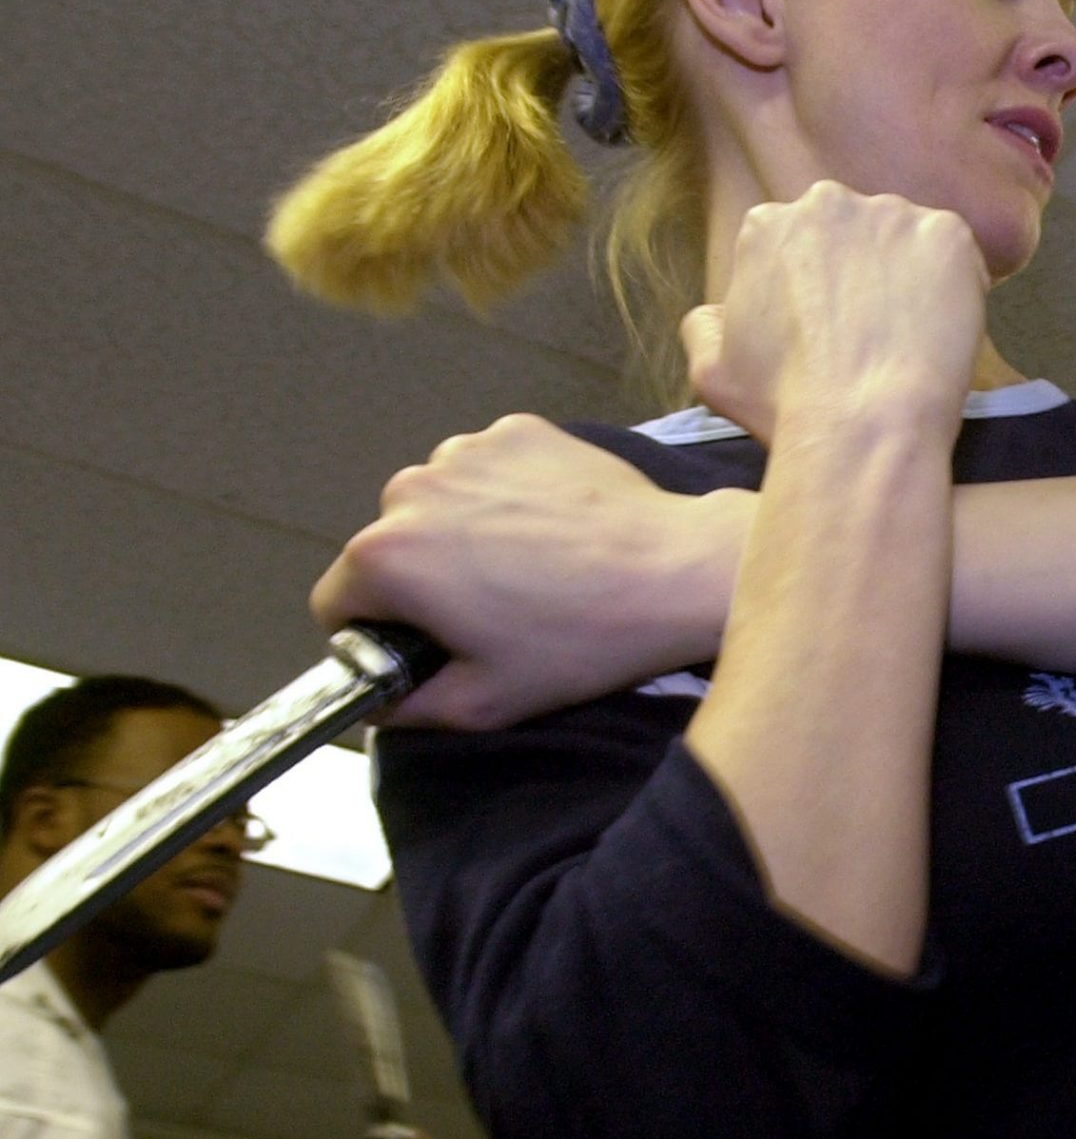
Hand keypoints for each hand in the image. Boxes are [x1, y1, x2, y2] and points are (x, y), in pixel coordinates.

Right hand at [315, 417, 747, 730]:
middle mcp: (409, 490)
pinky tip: (552, 529)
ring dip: (463, 532)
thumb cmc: (581, 640)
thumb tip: (377, 702)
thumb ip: (408, 707)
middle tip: (492, 611)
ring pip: (437, 504)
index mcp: (385, 557)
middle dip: (423, 580)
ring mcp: (465, 451)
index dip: (373, 632)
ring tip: (530, 569)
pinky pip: (488, 470)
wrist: (673, 574)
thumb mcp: (485, 702)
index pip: (338, 601)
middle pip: (388, 546)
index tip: (419, 644)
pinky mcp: (516, 431)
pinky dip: (506, 495)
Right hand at [682, 181, 987, 447]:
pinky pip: (958, 255)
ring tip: (909, 340)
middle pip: (854, 235)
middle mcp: (825, 203)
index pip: (800, 246)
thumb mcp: (711, 374)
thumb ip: (704, 328)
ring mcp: (890, 214)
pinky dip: (958, 287)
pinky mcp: (946, 235)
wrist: (865, 425)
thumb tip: (716, 312)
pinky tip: (942, 332)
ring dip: (911, 279)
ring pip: (907, 242)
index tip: (833, 329)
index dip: (819, 291)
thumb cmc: (788, 407)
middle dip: (863, 275)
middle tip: (874, 335)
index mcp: (766, 226)